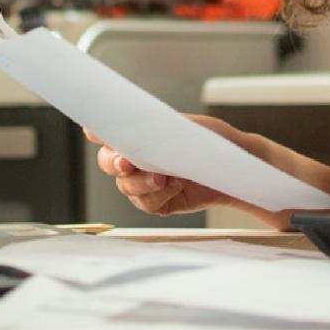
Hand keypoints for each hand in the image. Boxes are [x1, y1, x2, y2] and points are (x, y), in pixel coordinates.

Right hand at [84, 114, 261, 216]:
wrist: (235, 168)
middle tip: (127, 163)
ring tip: (164, 177)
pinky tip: (175, 186)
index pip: (106, 131)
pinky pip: (146, 204)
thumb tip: (131, 126)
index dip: (96, 132)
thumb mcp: (184, 127)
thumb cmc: (211, 141)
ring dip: (143, 182)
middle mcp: (135, 158)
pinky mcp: (157, 203)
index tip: (94, 132)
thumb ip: (154, 129)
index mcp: (136, 134)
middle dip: (114, 163)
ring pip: (126, 186)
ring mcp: (143, 182)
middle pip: (108, 162)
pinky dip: (159, 196)